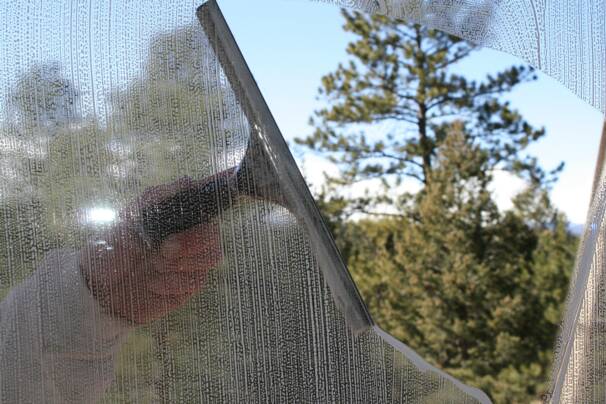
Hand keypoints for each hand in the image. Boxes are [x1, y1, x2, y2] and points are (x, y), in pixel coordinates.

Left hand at [80, 178, 222, 324]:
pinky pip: (196, 280)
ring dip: (182, 261)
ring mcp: (191, 261)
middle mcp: (188, 235)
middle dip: (193, 240)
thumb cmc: (109, 250)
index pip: (206, 197)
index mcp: (175, 214)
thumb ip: (158, 200)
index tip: (231, 177)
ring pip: (212, 256)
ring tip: (155, 265)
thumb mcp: (127, 219)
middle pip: (214, 231)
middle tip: (166, 248)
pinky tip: (152, 283)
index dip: (223, 186)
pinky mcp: (189, 285)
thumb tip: (188, 181)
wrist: (97, 292)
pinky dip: (172, 281)